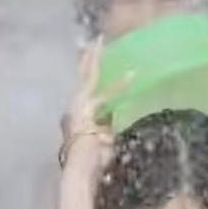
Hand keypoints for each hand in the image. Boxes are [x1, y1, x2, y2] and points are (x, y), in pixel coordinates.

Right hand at [59, 40, 115, 180]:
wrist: (80, 168)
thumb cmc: (91, 161)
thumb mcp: (102, 140)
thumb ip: (107, 127)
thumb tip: (114, 120)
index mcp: (77, 113)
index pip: (84, 88)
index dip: (88, 71)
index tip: (89, 56)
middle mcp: (75, 106)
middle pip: (82, 76)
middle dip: (88, 57)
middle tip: (95, 39)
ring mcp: (80, 105)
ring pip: (90, 77)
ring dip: (96, 58)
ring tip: (100, 40)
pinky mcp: (89, 108)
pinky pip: (107, 93)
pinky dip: (120, 85)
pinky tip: (132, 74)